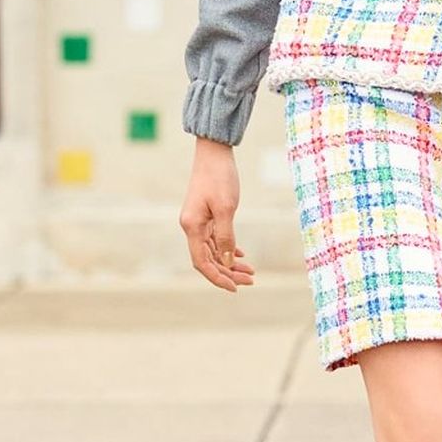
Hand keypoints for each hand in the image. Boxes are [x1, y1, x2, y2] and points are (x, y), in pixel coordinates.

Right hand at [179, 140, 255, 291]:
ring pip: (213, 250)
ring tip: (250, 272)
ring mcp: (198, 221)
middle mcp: (191, 226)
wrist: (214, 153)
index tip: (235, 288)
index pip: (202, 262)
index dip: (217, 278)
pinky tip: (241, 255)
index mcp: (192, 226)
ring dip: (230, 262)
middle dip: (228, 273)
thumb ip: (226, 237)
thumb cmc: (219, 178)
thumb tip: (228, 262)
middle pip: (208, 259)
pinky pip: (215, 239)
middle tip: (250, 280)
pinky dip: (228, 248)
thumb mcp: (226, 208)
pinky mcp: (206, 215)